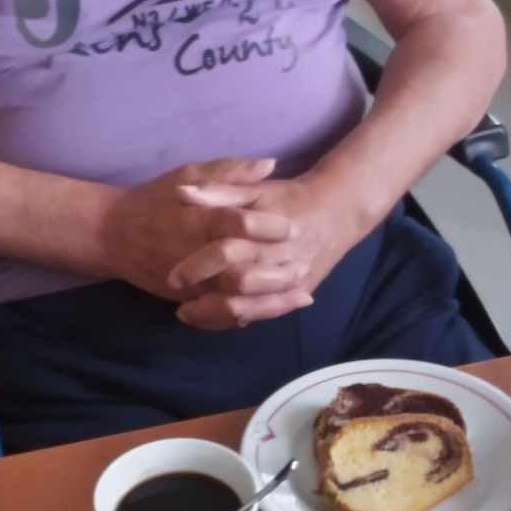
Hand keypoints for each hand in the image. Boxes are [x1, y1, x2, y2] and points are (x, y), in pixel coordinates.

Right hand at [96, 158, 299, 303]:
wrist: (112, 236)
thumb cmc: (154, 199)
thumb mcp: (187, 175)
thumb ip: (228, 171)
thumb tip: (269, 163)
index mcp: (194, 218)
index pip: (234, 224)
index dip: (265, 226)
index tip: (292, 226)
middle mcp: (192, 254)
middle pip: (239, 268)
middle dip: (274, 271)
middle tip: (307, 265)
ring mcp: (190, 282)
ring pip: (233, 297)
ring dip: (269, 299)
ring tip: (302, 294)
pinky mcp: (187, 299)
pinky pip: (221, 311)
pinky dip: (250, 312)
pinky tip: (277, 308)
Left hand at [167, 174, 364, 331]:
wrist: (338, 210)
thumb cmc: (289, 197)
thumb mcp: (255, 191)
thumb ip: (220, 191)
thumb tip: (182, 194)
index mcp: (264, 231)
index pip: (226, 251)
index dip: (197, 266)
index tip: (172, 277)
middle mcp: (279, 258)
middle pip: (239, 286)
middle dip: (206, 300)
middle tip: (177, 306)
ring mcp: (291, 280)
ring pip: (251, 308)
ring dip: (217, 316)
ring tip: (187, 314)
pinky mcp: (298, 293)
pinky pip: (264, 314)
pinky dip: (237, 319)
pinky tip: (214, 319)